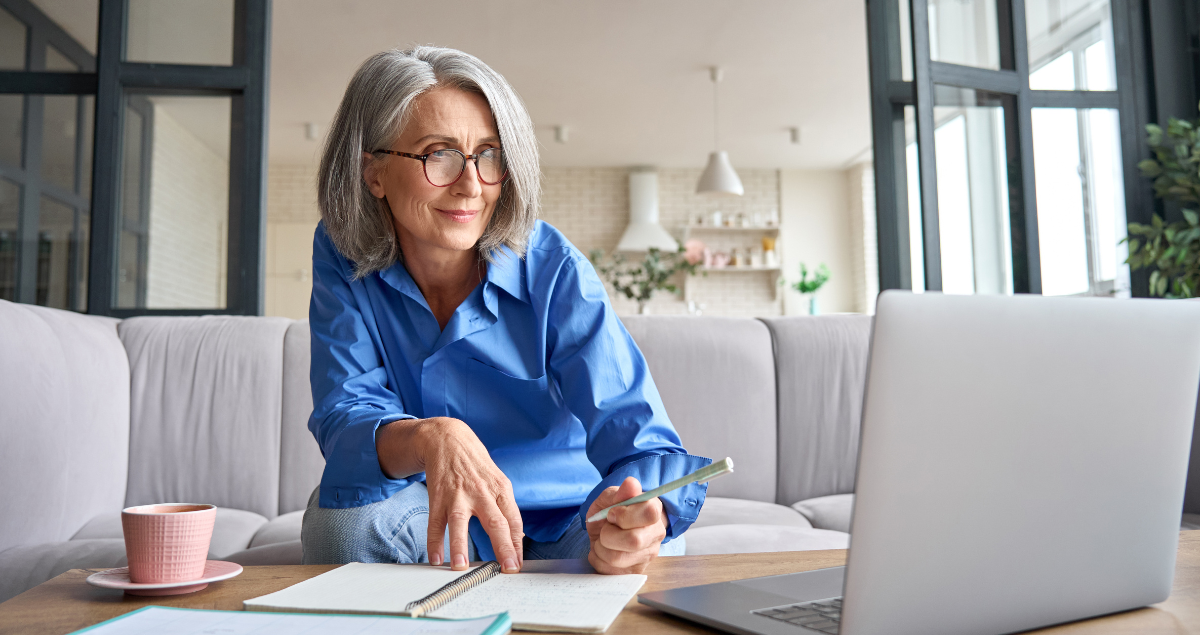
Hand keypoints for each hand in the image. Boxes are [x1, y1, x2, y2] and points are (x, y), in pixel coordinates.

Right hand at [377, 417, 523, 572]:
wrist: (448, 438)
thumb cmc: (476, 465)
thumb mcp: (498, 481)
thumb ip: (506, 508)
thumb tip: (519, 536)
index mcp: (500, 489)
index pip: (514, 521)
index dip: (517, 544)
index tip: (517, 564)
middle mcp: (481, 492)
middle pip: (495, 522)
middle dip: (503, 547)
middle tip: (507, 568)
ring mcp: (458, 494)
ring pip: (460, 522)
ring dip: (460, 546)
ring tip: (461, 567)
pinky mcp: (438, 496)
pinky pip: (436, 522)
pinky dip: (434, 541)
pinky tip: (435, 558)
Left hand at [585, 477, 668, 574]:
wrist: (605, 531)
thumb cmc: (610, 512)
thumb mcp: (609, 498)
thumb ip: (619, 493)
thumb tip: (631, 484)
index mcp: (653, 510)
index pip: (649, 512)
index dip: (625, 514)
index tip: (611, 514)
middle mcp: (656, 534)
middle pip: (634, 540)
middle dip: (608, 534)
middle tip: (605, 529)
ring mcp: (648, 555)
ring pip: (618, 558)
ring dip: (600, 548)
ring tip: (602, 541)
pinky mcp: (635, 571)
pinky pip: (610, 571)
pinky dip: (598, 559)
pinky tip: (603, 552)